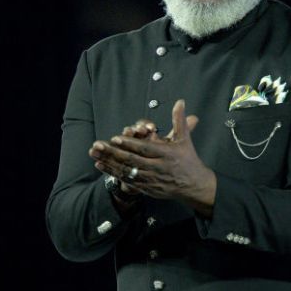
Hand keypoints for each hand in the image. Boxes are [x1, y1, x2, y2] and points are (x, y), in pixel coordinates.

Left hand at [88, 99, 215, 214]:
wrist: (195, 186)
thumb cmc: (188, 159)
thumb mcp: (184, 139)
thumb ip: (179, 120)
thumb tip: (180, 101)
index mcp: (167, 154)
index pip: (145, 149)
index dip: (130, 144)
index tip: (115, 138)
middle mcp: (158, 168)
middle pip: (133, 160)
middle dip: (114, 153)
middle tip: (98, 145)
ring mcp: (152, 180)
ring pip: (127, 171)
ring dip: (109, 163)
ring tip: (95, 155)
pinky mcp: (147, 189)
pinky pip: (127, 181)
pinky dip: (113, 173)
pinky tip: (101, 166)